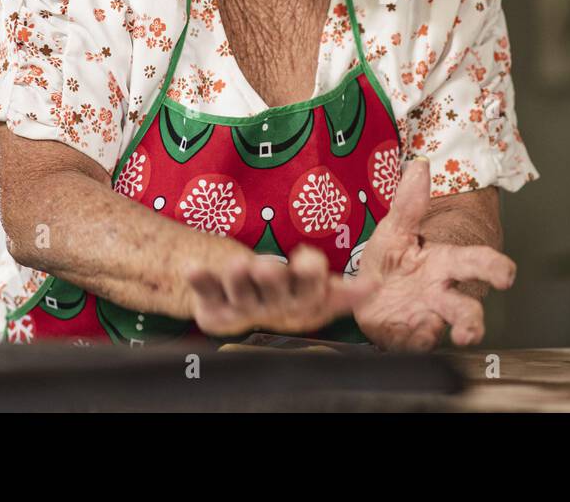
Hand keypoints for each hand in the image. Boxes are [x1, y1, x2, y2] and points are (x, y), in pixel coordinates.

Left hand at [185, 244, 375, 337]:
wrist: (243, 312)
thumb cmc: (290, 294)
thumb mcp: (319, 292)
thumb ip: (345, 291)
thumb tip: (377, 286)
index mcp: (302, 301)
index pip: (310, 289)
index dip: (309, 275)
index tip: (307, 257)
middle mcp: (272, 307)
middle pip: (273, 293)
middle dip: (271, 280)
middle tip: (266, 268)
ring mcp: (242, 308)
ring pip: (240, 293)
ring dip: (237, 278)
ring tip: (237, 264)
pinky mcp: (214, 307)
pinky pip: (205, 292)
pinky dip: (199, 280)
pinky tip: (193, 267)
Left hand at [353, 158, 515, 351]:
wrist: (363, 291)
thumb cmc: (390, 261)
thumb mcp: (395, 228)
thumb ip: (409, 201)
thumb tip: (420, 164)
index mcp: (443, 264)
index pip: (476, 263)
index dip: (494, 268)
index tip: (507, 276)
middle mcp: (441, 294)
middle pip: (467, 309)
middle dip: (472, 322)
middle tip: (471, 331)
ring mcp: (426, 317)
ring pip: (445, 331)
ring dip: (441, 336)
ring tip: (440, 337)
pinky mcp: (406, 336)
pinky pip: (413, 343)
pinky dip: (413, 340)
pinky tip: (409, 335)